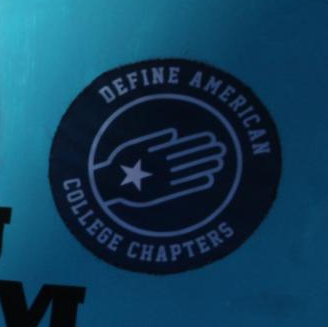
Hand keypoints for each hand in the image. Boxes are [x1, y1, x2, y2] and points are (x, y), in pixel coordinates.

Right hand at [90, 127, 226, 213]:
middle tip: (222, 148)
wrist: (105, 187)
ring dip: (204, 166)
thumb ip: (152, 139)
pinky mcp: (161, 193)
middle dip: (205, 153)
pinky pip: (182, 187)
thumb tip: (173, 133)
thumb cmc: (116, 165)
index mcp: (154, 154)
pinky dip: (195, 183)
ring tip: (219, 161)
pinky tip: (208, 178)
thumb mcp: (131, 146)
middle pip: (188, 158)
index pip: (181, 146)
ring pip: (187, 171)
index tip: (212, 137)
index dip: (197, 142)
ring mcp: (162, 180)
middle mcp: (160, 167)